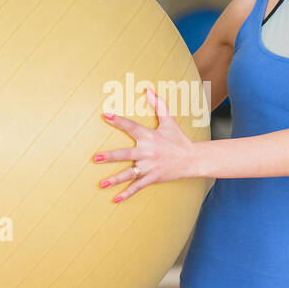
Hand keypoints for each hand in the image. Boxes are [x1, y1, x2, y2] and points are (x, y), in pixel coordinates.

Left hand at [93, 87, 195, 202]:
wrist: (193, 159)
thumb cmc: (179, 139)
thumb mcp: (169, 121)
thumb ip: (159, 105)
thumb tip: (149, 89)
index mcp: (150, 136)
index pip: (131, 127)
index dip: (119, 121)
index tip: (106, 116)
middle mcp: (148, 152)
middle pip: (125, 154)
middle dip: (110, 156)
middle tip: (95, 157)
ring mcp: (150, 166)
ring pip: (129, 173)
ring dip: (115, 179)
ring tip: (101, 183)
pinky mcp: (153, 178)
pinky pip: (138, 187)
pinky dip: (127, 194)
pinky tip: (115, 199)